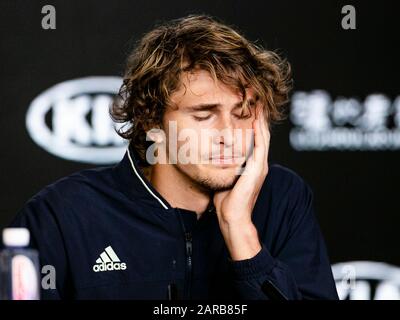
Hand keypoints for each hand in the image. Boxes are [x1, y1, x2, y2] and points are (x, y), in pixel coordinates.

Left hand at [213, 106, 269, 259]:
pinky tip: (256, 120)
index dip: (253, 124)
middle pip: (262, 134)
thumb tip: (213, 157)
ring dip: (261, 120)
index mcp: (252, 165)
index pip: (255, 139)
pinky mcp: (256, 170)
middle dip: (259, 117)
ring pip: (263, 137)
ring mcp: (260, 166)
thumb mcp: (226, 178)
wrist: (232, 217)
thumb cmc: (227, 201)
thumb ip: (225, 166)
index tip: (248, 109)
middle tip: (256, 100)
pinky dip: (259, 132)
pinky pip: (260, 146)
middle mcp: (259, 164)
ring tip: (259, 104)